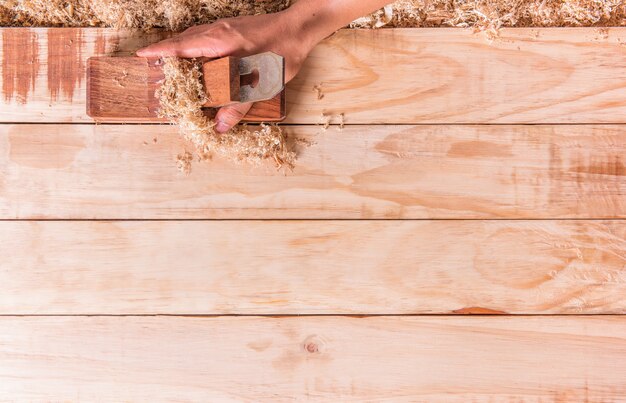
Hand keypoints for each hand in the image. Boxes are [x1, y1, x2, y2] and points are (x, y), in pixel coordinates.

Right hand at [137, 12, 314, 132]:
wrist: (300, 29)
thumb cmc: (282, 52)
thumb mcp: (261, 83)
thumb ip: (239, 106)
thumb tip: (220, 127)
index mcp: (219, 41)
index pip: (181, 45)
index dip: (159, 51)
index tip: (140, 55)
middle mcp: (218, 31)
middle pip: (183, 40)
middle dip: (166, 53)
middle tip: (154, 68)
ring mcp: (225, 27)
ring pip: (194, 38)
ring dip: (181, 50)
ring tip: (174, 67)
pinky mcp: (234, 29)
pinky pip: (206, 38)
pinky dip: (196, 48)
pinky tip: (202, 61)